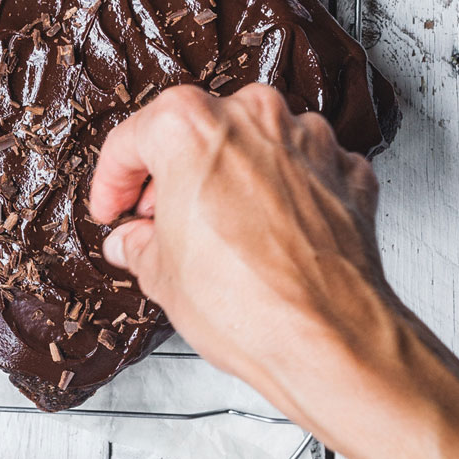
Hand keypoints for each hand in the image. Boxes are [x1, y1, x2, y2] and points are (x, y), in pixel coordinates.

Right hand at [88, 83, 415, 446]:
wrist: (326, 340)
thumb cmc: (246, 304)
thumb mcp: (162, 276)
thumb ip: (140, 245)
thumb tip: (134, 242)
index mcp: (192, 127)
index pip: (133, 139)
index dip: (112, 181)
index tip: (113, 206)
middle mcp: (253, 118)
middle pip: (199, 131)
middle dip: (176, 173)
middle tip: (158, 219)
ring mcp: (308, 140)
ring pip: (256, 144)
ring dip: (234, 178)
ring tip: (218, 230)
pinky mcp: (346, 171)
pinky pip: (304, 169)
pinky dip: (286, 192)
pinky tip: (270, 231)